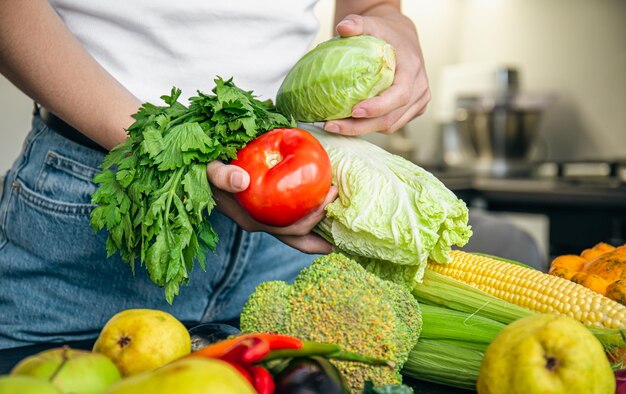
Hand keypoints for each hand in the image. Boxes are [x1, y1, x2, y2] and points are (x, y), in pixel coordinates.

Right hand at [206, 161, 337, 253]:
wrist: (193, 171)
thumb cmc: (202, 169)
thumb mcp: (209, 169)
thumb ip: (221, 175)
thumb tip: (241, 181)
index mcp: (252, 220)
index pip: (290, 231)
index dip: (313, 222)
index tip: (330, 201)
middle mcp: (259, 224)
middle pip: (298, 236)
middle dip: (322, 226)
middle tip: (339, 202)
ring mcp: (261, 218)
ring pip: (295, 229)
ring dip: (317, 222)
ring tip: (337, 208)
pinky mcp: (263, 209)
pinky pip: (289, 215)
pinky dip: (306, 211)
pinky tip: (319, 200)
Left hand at [324, 13, 429, 135]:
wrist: (401, 37)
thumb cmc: (386, 32)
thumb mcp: (372, 23)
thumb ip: (357, 23)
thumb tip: (343, 28)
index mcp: (413, 69)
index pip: (399, 95)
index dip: (378, 107)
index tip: (354, 111)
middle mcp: (420, 89)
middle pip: (391, 118)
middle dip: (360, 126)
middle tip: (332, 125)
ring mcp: (418, 102)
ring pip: (390, 126)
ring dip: (362, 130)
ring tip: (336, 125)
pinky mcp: (412, 110)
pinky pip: (391, 125)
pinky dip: (370, 127)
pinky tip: (349, 122)